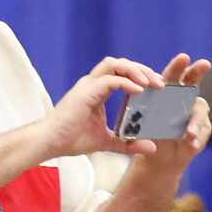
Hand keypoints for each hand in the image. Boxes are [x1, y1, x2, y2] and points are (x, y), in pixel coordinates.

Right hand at [45, 56, 163, 158]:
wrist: (50, 143)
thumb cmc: (72, 140)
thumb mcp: (108, 142)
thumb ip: (129, 144)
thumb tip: (152, 148)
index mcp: (97, 90)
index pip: (121, 72)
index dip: (140, 74)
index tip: (157, 86)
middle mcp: (93, 83)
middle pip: (121, 63)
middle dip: (142, 69)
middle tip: (160, 83)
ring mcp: (88, 85)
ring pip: (115, 64)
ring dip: (136, 70)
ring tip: (152, 83)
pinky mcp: (85, 92)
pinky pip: (110, 80)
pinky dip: (126, 83)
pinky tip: (140, 91)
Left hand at [115, 52, 211, 175]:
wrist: (160, 158)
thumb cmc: (148, 136)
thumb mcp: (138, 127)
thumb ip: (136, 121)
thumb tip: (133, 117)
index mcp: (167, 92)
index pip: (173, 75)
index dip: (179, 65)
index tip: (184, 57)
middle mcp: (185, 98)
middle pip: (193, 80)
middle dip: (199, 70)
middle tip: (205, 63)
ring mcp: (196, 112)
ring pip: (200, 110)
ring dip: (195, 120)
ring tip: (189, 133)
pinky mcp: (204, 129)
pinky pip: (202, 130)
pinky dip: (197, 137)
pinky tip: (192, 143)